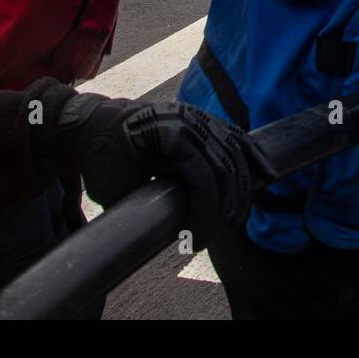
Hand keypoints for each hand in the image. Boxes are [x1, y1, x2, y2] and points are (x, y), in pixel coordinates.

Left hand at [57, 95, 273, 248]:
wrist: (93, 125)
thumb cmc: (100, 159)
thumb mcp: (114, 188)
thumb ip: (145, 206)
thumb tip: (174, 232)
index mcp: (166, 134)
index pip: (203, 177)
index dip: (207, 213)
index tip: (198, 240)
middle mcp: (187, 120)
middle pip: (224, 166)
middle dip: (227, 204)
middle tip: (219, 232)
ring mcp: (196, 117)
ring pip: (234, 151)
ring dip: (242, 187)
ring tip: (237, 217)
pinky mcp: (200, 119)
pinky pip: (234, 136)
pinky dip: (251, 156)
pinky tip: (265, 174)